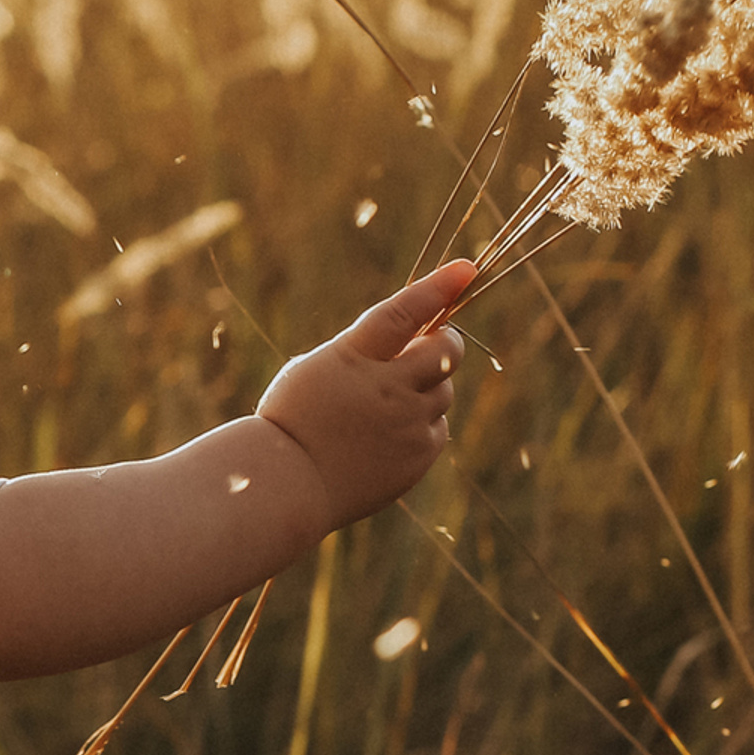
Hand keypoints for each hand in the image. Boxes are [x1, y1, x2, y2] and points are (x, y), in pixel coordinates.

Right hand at [256, 259, 473, 532]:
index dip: (436, 288)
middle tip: (435, 344)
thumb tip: (418, 345)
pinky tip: (386, 438)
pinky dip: (420, 427)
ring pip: (444, 390)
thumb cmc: (293, 421)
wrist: (287, 485)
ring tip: (385, 407)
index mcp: (353, 358)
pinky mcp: (418, 455)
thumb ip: (365, 354)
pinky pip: (437, 428)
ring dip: (426, 388)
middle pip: (445, 351)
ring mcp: (406, 423)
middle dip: (446, 342)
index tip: (466, 269)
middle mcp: (387, 388)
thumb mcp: (316, 369)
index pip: (403, 313)